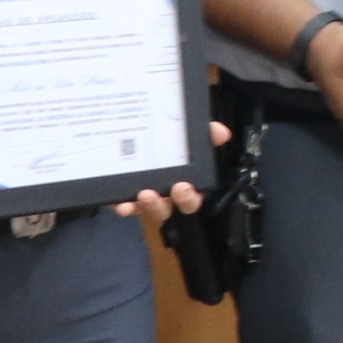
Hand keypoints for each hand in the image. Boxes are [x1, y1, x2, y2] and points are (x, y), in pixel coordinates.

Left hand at [114, 120, 234, 220]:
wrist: (135, 140)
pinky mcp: (128, 198)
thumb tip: (221, 132)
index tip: (184, 186)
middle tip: (172, 189)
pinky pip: (127, 206)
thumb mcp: (188, 137)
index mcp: (186, 184)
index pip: (193, 197)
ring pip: (151, 210)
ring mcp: (148, 200)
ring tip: (144, 194)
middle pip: (171, 207)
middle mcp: (168, 195)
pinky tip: (121, 203)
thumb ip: (206, 134)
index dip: (190, 196)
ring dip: (149, 205)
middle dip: (171, 202)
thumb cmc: (170, 144)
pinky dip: (125, 206)